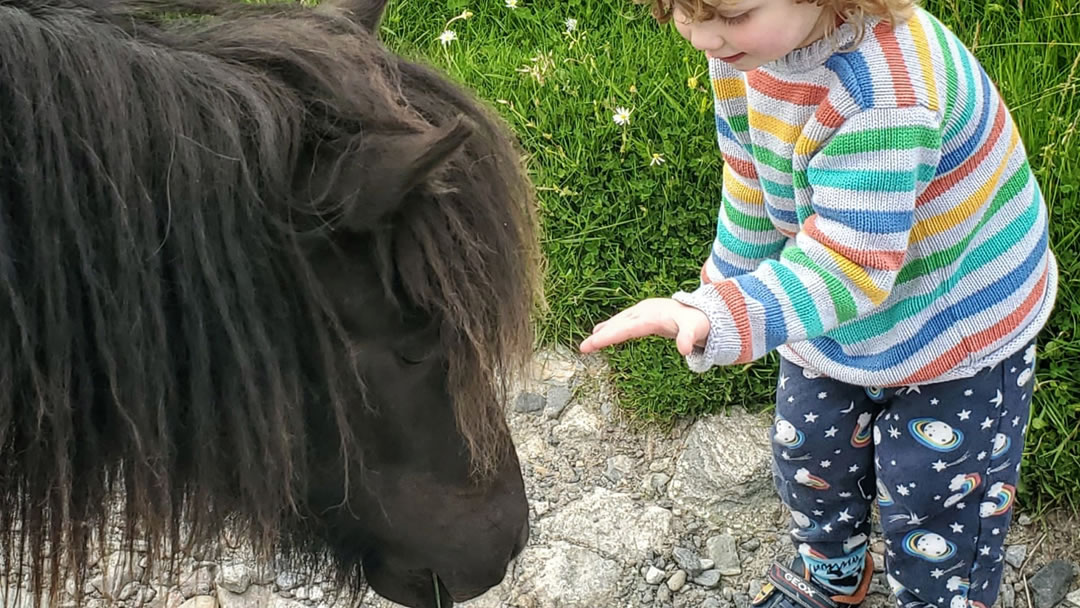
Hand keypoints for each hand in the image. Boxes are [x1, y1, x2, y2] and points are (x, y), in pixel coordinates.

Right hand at [579, 298, 709, 355]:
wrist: (703, 311)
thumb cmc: (699, 322)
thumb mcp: (696, 330)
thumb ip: (689, 338)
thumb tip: (684, 350)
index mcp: (652, 316)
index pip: (626, 328)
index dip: (609, 336)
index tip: (593, 342)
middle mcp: (644, 312)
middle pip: (619, 324)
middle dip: (601, 336)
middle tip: (583, 348)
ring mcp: (643, 312)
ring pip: (619, 322)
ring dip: (603, 331)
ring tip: (588, 342)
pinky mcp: (644, 315)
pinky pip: (624, 321)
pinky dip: (611, 327)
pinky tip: (600, 331)